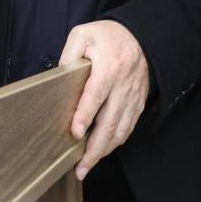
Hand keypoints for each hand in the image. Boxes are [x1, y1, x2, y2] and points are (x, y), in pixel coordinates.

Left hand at [59, 20, 149, 180]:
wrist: (140, 37)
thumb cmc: (107, 36)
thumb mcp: (83, 34)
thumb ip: (69, 54)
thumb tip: (60, 78)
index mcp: (109, 67)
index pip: (96, 95)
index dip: (85, 115)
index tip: (75, 133)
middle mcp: (123, 85)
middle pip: (110, 122)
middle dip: (94, 148)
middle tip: (79, 167)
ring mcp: (132, 97)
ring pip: (120, 131)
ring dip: (104, 151)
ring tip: (87, 166)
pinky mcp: (137, 104)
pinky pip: (127, 128)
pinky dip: (115, 143)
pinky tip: (102, 151)